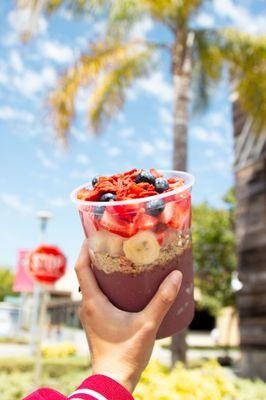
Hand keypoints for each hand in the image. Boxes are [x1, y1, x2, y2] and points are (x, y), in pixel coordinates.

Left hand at [75, 240, 181, 392]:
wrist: (113, 382)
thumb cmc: (126, 355)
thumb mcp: (147, 325)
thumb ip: (162, 300)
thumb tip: (176, 276)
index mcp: (93, 302)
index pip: (81, 267)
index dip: (86, 248)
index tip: (94, 234)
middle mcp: (87, 306)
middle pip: (86, 273)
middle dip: (97, 257)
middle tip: (113, 243)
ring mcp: (90, 315)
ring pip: (91, 286)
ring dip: (101, 272)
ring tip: (119, 260)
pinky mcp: (96, 323)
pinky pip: (96, 297)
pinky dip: (105, 286)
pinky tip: (123, 286)